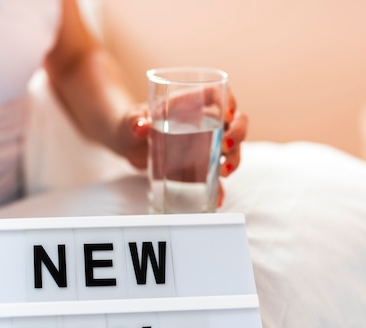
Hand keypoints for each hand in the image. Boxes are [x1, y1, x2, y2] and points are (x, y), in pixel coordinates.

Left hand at [114, 89, 247, 207]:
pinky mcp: (200, 163)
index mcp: (190, 103)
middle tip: (226, 146)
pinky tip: (218, 197)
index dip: (228, 100)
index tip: (227, 114)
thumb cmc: (133, 123)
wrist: (128, 143)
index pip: (218, 92)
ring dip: (234, 158)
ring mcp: (205, 142)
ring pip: (232, 146)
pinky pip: (216, 173)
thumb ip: (134, 121)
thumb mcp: (131, 120)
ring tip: (224, 171)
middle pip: (234, 120)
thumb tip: (140, 126)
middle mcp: (203, 121)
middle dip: (238, 133)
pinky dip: (219, 186)